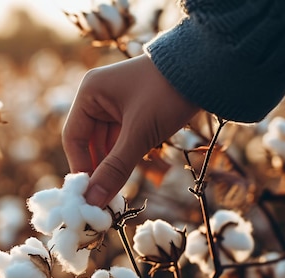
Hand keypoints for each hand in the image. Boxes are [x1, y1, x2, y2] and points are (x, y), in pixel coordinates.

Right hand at [62, 54, 199, 206]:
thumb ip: (115, 169)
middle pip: (89, 142)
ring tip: (117, 190)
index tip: (88, 194)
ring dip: (112, 165)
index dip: (80, 167)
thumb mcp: (140, 134)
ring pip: (106, 143)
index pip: (73, 138)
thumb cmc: (168, 94)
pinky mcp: (133, 110)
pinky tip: (130, 174)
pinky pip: (121, 139)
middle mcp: (98, 96)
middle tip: (104, 198)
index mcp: (89, 92)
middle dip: (98, 169)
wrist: (211, 68)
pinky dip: (124, 156)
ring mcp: (115, 103)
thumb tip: (93, 202)